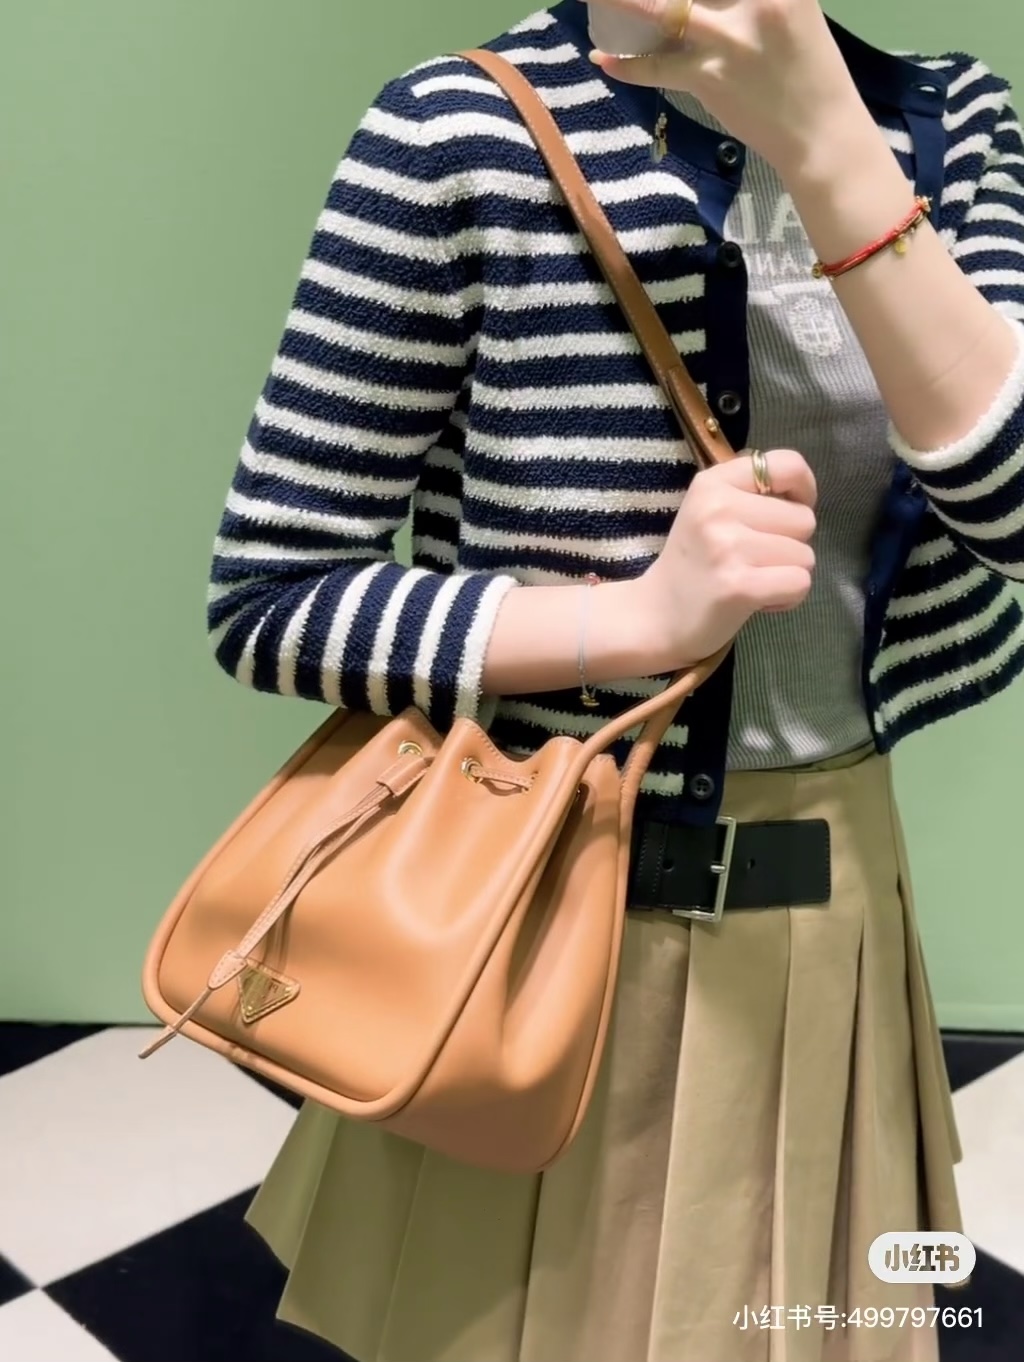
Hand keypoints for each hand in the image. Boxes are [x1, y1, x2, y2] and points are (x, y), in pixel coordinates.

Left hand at [585, 0, 870, 179]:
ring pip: (662, 9)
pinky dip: (626, 64)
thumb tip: (706, 0)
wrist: (820, 133)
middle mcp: (754, 0)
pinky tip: (602, 57)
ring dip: (623, 3)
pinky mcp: (709, 79)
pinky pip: (657, 68)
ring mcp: (727, 40)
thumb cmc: (811, 70)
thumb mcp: (794, 11)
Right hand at [638, 449, 816, 664]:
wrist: (656, 616)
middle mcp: (718, 508)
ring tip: (752, 580)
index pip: (788, 465)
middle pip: (804, 519)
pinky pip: (800, 583)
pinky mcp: (739, 585)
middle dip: (790, 544)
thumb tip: (802, 494)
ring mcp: (728, 547)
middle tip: (754, 560)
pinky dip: (788, 598)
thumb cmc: (693, 563)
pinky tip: (758, 600)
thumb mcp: (710, 510)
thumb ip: (751, 494)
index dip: (804, 490)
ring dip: (787, 574)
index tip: (788, 513)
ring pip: (805, 555)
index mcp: (713, 483)